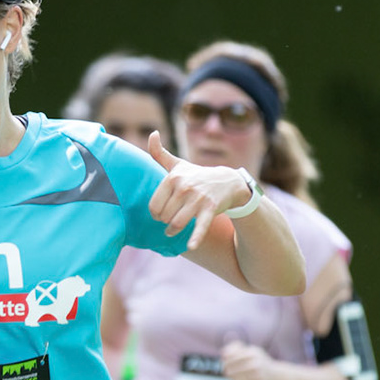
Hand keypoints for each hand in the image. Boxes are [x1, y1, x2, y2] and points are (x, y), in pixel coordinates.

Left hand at [145, 131, 256, 250]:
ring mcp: (198, 198)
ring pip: (177, 223)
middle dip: (165, 222)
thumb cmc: (197, 175)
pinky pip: (200, 226)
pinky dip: (196, 238)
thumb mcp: (178, 164)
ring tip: (172, 232)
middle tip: (169, 221)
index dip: (156, 213)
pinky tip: (191, 246)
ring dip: (173, 231)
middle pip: (164, 217)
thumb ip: (159, 152)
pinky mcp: (210, 209)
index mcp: (173, 178)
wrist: (227, 182)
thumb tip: (152, 133)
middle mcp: (184, 187)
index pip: (154, 206)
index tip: (161, 213)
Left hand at [220, 341, 278, 379]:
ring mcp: (259, 378)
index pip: (228, 359)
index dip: (225, 363)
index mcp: (252, 353)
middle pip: (230, 372)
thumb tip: (223, 354)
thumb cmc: (260, 363)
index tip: (225, 365)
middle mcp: (256, 364)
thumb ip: (236, 349)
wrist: (279, 378)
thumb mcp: (251, 351)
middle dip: (228, 373)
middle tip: (229, 374)